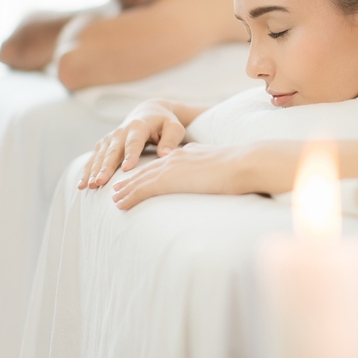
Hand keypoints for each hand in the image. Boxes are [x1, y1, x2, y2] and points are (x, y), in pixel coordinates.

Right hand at [78, 100, 185, 189]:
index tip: (126, 169)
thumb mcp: (174, 128)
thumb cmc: (165, 123)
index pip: (134, 142)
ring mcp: (110, 137)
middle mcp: (121, 131)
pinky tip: (82, 184)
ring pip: (100, 155)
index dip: (129, 155)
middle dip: (105, 167)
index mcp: (139, 127)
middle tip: (100, 182)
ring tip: (89, 186)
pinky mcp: (104, 144)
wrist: (149, 112)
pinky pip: (94, 158)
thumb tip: (164, 154)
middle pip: (112, 151)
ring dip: (93, 171)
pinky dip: (87, 170)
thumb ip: (170, 140)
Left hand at [110, 143, 253, 209]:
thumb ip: (209, 166)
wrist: (242, 164)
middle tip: (117, 188)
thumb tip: (210, 173)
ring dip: (126, 190)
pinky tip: (120, 204)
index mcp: (188, 153)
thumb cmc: (240, 167)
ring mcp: (171, 167)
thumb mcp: (221, 163)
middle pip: (148, 170)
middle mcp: (176, 157)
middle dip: (132, 180)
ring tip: (115, 199)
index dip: (149, 172)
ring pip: (141, 180)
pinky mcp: (168, 179)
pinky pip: (142, 190)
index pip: (163, 163)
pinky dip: (129, 197)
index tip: (140, 178)